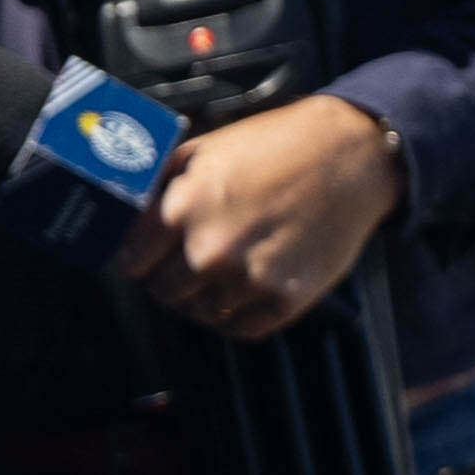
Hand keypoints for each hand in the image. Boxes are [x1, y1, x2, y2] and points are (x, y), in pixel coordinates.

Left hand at [115, 94, 404, 338]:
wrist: (351, 155)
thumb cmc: (279, 145)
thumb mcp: (205, 149)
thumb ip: (160, 187)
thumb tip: (124, 216)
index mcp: (181, 209)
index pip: (132, 263)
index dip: (144, 256)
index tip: (157, 253)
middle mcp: (208, 250)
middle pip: (165, 293)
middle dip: (176, 277)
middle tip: (201, 256)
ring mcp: (247, 278)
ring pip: (202, 313)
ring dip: (210, 296)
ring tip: (233, 267)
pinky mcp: (284, 299)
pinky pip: (241, 328)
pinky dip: (242, 313)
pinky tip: (254, 283)